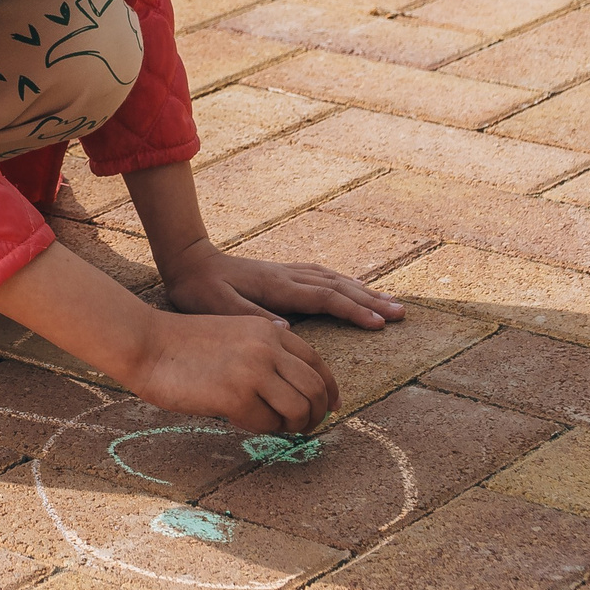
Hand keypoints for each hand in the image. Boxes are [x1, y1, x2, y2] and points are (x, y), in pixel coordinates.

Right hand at [123, 309, 339, 432]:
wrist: (147, 344)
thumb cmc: (182, 344)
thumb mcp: (233, 333)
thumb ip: (263, 350)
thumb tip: (289, 382)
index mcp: (269, 331)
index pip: (317, 362)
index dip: (329, 389)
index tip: (331, 407)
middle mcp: (268, 348)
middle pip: (316, 388)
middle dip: (317, 414)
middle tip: (307, 428)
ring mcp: (254, 371)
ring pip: (299, 409)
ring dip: (295, 426)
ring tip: (280, 430)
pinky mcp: (236, 396)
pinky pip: (267, 423)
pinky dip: (262, 430)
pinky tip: (245, 422)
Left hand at [159, 238, 404, 329]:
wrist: (188, 261)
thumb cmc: (200, 290)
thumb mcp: (218, 307)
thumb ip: (251, 317)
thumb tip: (286, 328)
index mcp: (278, 287)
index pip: (325, 299)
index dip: (354, 310)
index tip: (379, 323)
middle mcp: (288, 276)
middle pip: (339, 287)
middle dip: (371, 300)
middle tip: (401, 314)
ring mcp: (287, 272)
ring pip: (334, 280)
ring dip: (364, 291)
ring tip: (390, 302)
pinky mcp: (282, 273)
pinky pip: (323, 277)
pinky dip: (345, 283)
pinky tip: (354, 288)